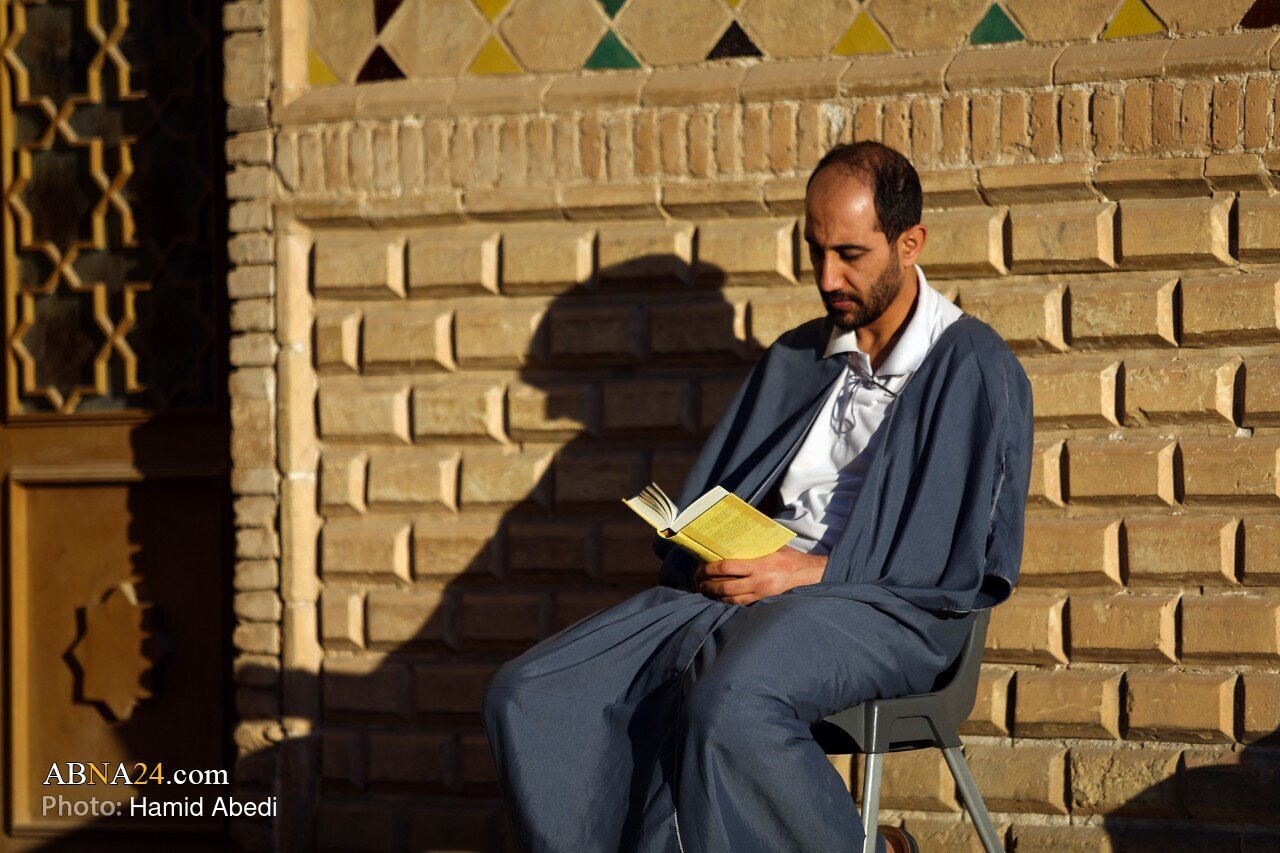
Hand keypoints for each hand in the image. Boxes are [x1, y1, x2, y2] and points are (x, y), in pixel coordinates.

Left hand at [693, 546, 826, 605]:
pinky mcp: (763, 601)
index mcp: (760, 564)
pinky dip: (727, 601)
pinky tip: (720, 597)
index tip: (701, 567)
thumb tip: (736, 536)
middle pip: (725, 586)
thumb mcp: (774, 546)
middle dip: (708, 585)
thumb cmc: (791, 558)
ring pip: (730, 598)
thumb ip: (756, 545)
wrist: (810, 576)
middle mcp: (759, 581)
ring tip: (705, 590)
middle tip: (698, 581)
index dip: (711, 569)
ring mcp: (761, 593)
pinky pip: (740, 604)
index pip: (728, 567)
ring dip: (715, 595)